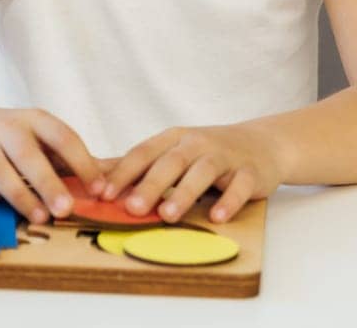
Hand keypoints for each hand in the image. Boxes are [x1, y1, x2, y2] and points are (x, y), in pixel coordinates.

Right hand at [0, 103, 105, 224]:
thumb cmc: (9, 138)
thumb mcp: (39, 137)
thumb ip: (70, 157)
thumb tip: (114, 176)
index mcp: (34, 119)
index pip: (63, 137)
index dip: (83, 163)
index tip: (100, 189)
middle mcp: (6, 127)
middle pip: (29, 155)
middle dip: (49, 184)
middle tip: (68, 209)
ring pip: (1, 171)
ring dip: (22, 196)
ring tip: (41, 217)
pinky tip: (0, 204)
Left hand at [99, 124, 285, 224]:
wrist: (262, 144)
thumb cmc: (208, 153)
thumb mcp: (172, 152)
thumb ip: (136, 166)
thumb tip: (93, 177)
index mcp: (173, 139)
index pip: (143, 152)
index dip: (122, 172)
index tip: (102, 193)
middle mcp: (197, 143)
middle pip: (170, 161)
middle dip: (149, 184)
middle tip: (130, 208)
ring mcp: (225, 156)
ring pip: (203, 171)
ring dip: (184, 193)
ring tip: (167, 215)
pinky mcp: (249, 171)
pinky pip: (239, 186)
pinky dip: (229, 201)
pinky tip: (217, 217)